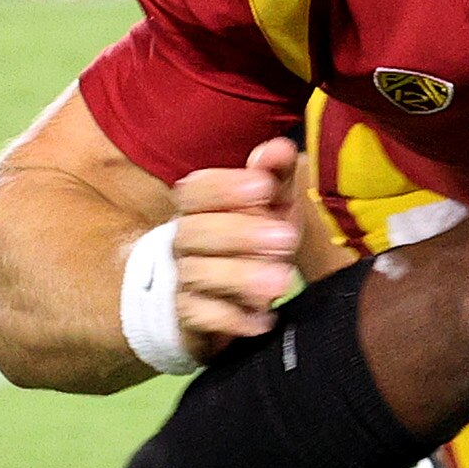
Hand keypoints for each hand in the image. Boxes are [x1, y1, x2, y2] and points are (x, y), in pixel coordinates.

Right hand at [166, 139, 305, 356]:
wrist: (226, 298)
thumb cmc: (252, 240)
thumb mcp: (272, 205)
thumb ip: (276, 174)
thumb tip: (277, 149)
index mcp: (199, 206)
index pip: (195, 189)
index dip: (225, 187)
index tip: (263, 187)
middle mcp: (184, 240)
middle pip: (195, 231)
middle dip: (241, 234)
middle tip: (285, 239)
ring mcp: (183, 279)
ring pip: (198, 274)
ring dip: (241, 276)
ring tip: (280, 281)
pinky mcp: (189, 318)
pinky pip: (201, 317)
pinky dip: (232, 318)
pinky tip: (262, 317)